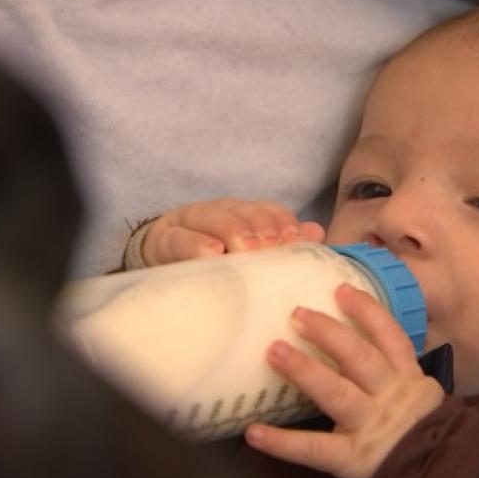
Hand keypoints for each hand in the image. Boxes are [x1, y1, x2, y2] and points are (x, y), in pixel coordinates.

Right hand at [141, 198, 324, 265]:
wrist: (162, 267)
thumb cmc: (215, 265)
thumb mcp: (249, 257)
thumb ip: (282, 245)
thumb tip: (316, 233)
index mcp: (242, 214)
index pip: (266, 209)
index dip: (281, 220)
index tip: (292, 238)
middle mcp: (218, 211)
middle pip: (241, 210)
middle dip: (259, 226)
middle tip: (270, 246)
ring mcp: (190, 222)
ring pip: (211, 216)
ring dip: (231, 230)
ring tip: (244, 249)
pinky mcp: (164, 240)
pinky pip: (179, 239)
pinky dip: (195, 244)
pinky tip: (211, 254)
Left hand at [245, 283, 444, 477]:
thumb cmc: (418, 438)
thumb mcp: (417, 400)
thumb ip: (391, 376)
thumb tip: (348, 343)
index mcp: (407, 379)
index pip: (390, 338)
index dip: (366, 312)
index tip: (340, 289)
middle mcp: (390, 397)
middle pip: (360, 358)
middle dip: (328, 333)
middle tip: (296, 314)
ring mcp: (371, 427)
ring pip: (337, 393)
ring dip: (304, 370)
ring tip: (274, 350)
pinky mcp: (353, 459)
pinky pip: (314, 449)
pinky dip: (282, 443)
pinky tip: (253, 433)